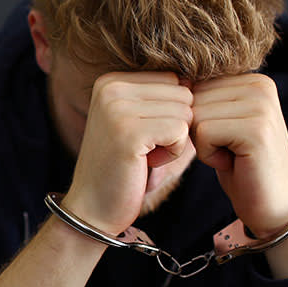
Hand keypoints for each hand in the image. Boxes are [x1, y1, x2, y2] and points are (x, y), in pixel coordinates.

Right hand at [62, 72, 193, 234]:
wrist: (92, 208)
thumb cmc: (121, 166)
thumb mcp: (136, 120)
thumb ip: (160, 96)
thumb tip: (195, 78)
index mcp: (111, 80)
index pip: (173, 79)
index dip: (170, 112)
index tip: (142, 135)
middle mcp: (111, 87)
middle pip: (182, 93)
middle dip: (174, 125)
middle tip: (144, 148)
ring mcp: (117, 108)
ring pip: (184, 112)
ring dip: (173, 141)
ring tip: (143, 155)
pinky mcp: (129, 132)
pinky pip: (180, 131)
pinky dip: (172, 153)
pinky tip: (146, 163)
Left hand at [191, 74, 287, 236]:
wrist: (273, 207)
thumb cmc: (241, 166)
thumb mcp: (222, 123)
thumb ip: (206, 99)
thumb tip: (175, 80)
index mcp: (253, 79)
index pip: (195, 87)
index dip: (200, 120)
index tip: (227, 138)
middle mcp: (260, 85)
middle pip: (193, 100)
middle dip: (200, 132)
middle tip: (230, 150)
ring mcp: (261, 105)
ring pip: (195, 117)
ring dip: (204, 145)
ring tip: (233, 156)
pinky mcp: (256, 129)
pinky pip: (203, 134)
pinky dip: (209, 155)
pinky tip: (234, 163)